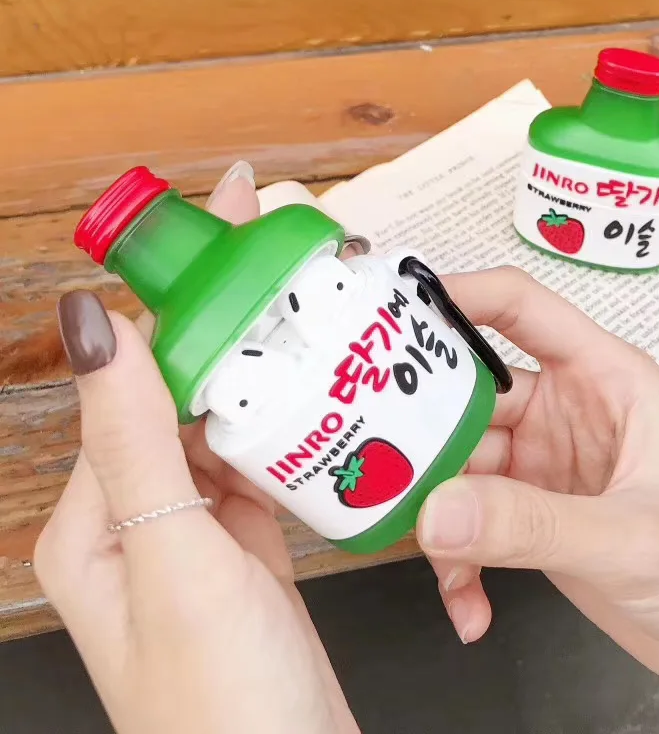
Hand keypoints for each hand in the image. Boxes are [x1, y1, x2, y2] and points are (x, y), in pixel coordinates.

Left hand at [35, 170, 359, 733]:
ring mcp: (195, 538)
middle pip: (185, 390)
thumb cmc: (225, 709)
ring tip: (310, 300)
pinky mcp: (247, 553)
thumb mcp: (176, 562)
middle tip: (284, 240)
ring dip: (266, 362)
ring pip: (228, 423)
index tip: (228, 220)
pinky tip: (321, 392)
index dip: (188, 292)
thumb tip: (89, 325)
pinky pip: (264, 465)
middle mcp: (137, 523)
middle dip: (234, 312)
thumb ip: (133, 442)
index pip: (138, 374)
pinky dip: (292, 423)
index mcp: (96, 522)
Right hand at [415, 267, 658, 699]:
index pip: (521, 307)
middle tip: (366, 466)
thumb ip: (533, 525)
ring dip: (436, 512)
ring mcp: (548, 466)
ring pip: (461, 465)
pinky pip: (475, 525)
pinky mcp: (538, 518)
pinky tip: (470, 608)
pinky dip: (462, 564)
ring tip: (428, 558)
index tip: (388, 314)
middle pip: (470, 394)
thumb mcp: (631, 540)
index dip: (458, 296)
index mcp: (602, 377)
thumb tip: (432, 511)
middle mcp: (567, 410)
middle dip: (422, 430)